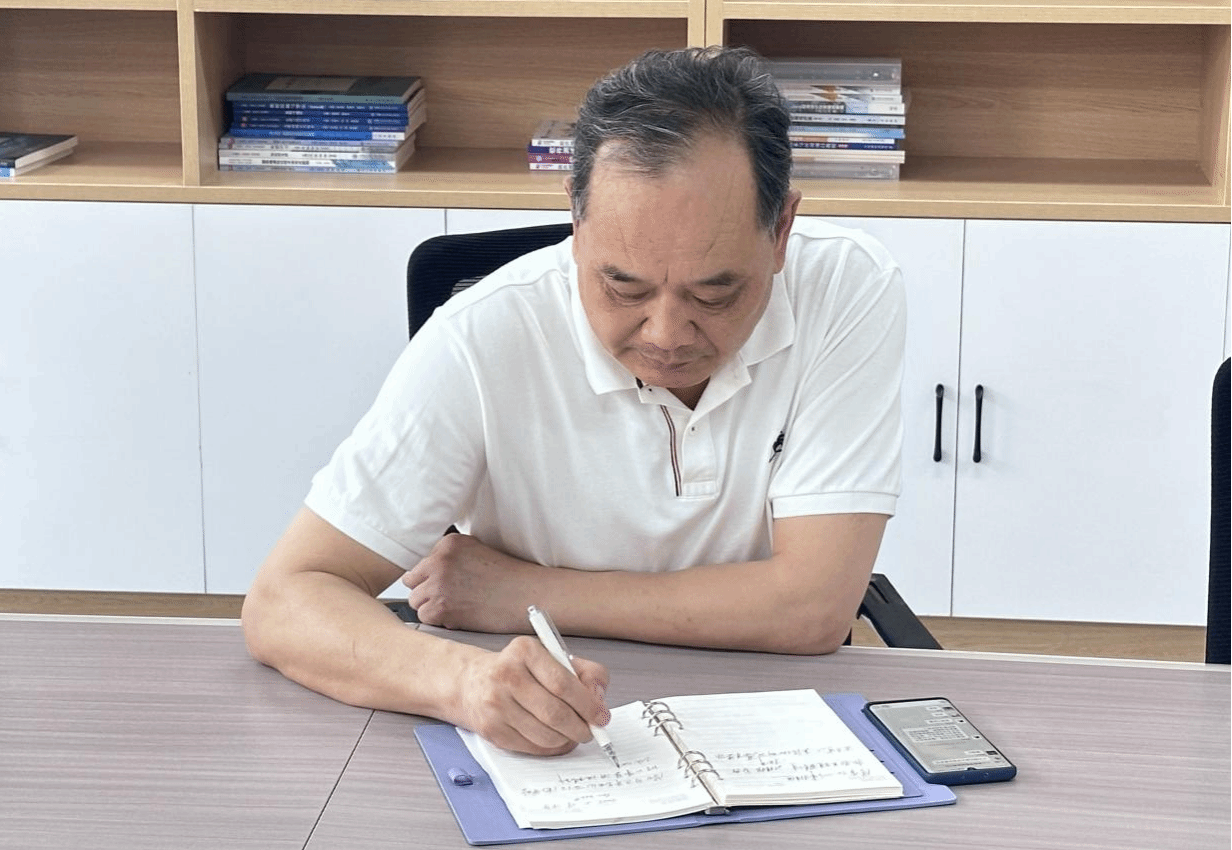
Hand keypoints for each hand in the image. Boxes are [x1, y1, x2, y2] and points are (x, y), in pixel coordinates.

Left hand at [403, 533, 542, 632]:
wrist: (528, 596)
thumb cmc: (509, 577)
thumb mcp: (477, 551)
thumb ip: (451, 557)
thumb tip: (427, 572)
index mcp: (448, 543)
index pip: (421, 563)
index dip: (433, 577)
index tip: (450, 584)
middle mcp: (439, 560)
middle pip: (413, 582)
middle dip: (428, 592)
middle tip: (451, 598)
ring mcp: (438, 584)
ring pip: (416, 602)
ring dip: (432, 608)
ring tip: (458, 607)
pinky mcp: (441, 607)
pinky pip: (425, 618)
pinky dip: (440, 621)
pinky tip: (460, 616)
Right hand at [455, 635, 610, 754]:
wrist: (472, 682)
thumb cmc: (520, 670)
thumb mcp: (553, 658)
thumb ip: (585, 672)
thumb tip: (599, 698)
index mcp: (525, 651)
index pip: (563, 683)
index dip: (587, 704)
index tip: (601, 716)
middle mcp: (505, 675)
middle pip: (554, 713)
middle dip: (580, 727)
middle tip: (591, 731)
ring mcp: (495, 704)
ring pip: (545, 735)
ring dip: (566, 740)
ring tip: (572, 733)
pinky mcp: (490, 729)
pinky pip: (531, 747)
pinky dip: (550, 747)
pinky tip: (554, 738)